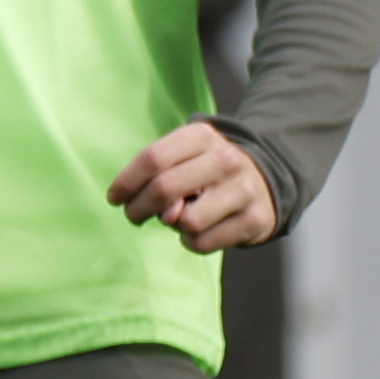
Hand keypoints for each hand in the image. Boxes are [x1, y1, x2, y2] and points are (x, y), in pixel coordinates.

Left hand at [106, 121, 277, 251]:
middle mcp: (226, 159)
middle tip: (134, 215)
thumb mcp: (185, 157)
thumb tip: (164, 215)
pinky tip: (198, 231)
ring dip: (172, 226)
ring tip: (178, 218)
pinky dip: (192, 242)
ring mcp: (244, 189)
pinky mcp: (255, 219)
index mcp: (202, 136)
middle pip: (164, 188)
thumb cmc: (208, 169)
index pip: (152, 159)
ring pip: (187, 221)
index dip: (126, 182)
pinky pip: (204, 242)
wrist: (264, 179)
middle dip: (138, 208)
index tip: (114, 198)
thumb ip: (161, 176)